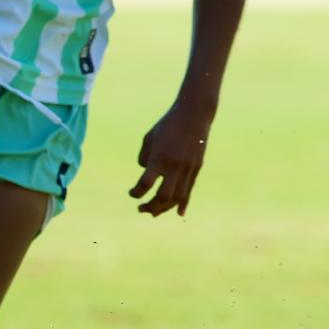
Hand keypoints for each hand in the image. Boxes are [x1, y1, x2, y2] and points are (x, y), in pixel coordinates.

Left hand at [129, 99, 213, 216]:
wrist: (194, 115)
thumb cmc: (167, 125)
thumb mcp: (149, 138)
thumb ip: (144, 157)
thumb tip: (145, 174)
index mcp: (159, 158)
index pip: (145, 184)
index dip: (136, 192)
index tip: (131, 193)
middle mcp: (174, 166)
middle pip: (162, 197)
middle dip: (150, 207)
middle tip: (140, 208)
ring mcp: (187, 169)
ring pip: (176, 198)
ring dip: (164, 209)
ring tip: (154, 213)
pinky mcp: (196, 169)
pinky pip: (189, 191)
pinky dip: (183, 203)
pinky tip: (178, 214)